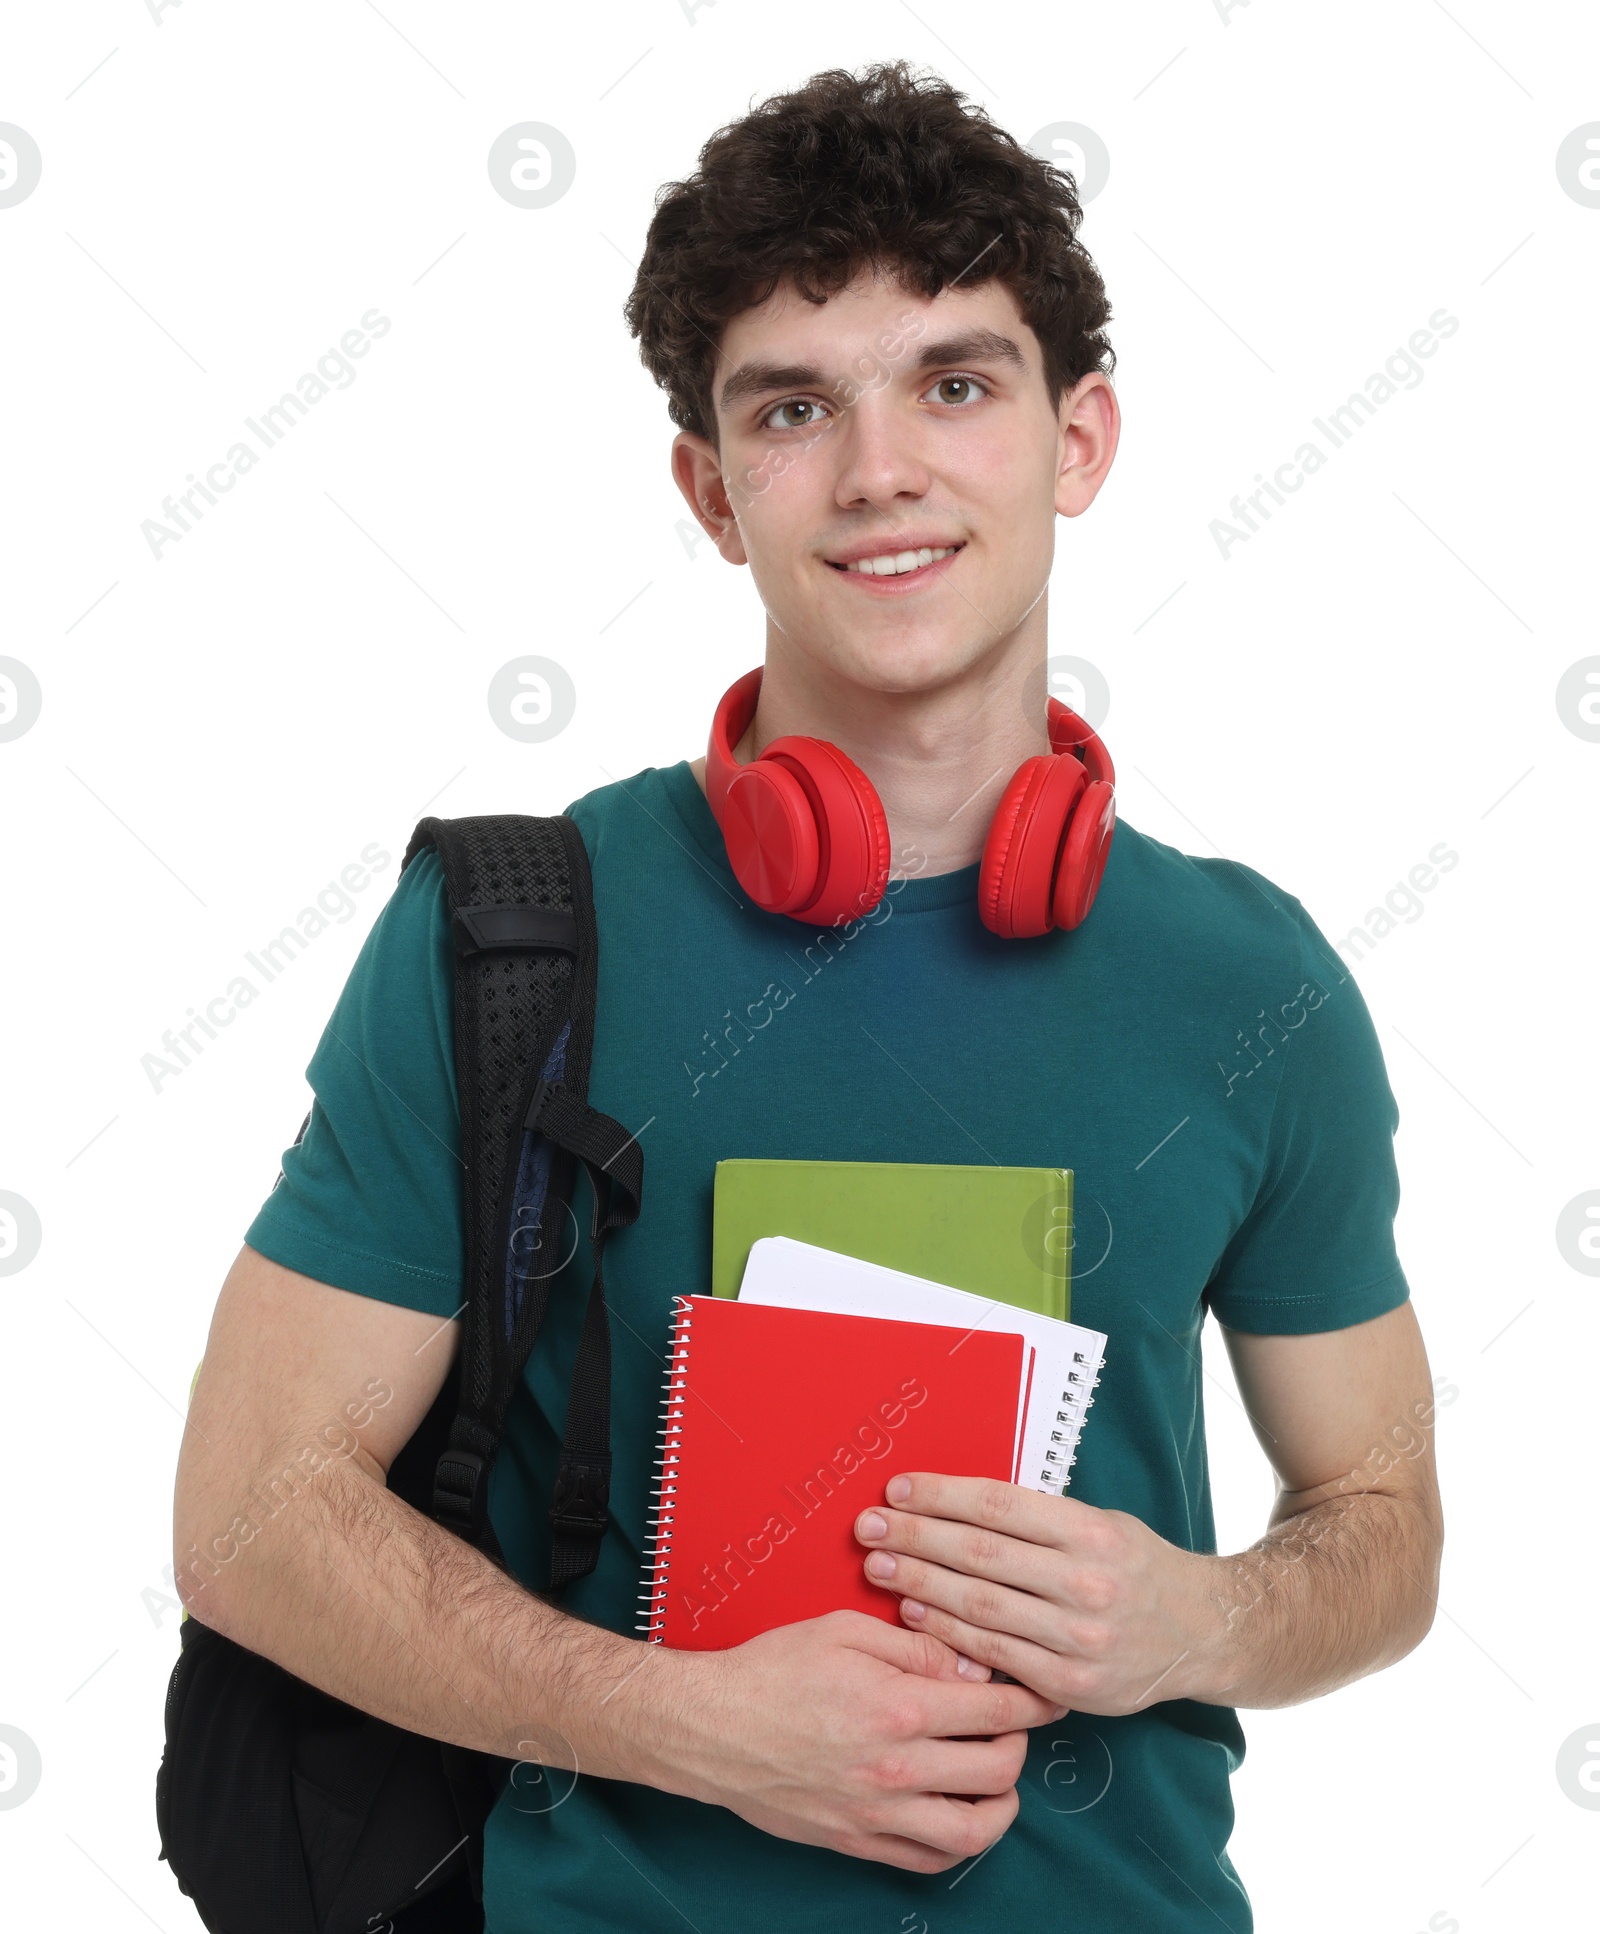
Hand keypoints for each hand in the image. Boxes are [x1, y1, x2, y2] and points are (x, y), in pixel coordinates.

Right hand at [652, 1609, 1064, 1871]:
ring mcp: (877, 1813)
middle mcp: (896, 1768)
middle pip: (998, 1769)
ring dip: (1002, 1804)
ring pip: (973, 1831)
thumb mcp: (846, 1631)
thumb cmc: (774, 1669)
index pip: (996, 1708)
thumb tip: (972, 1663)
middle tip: (1015, 1723)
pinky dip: (957, 1843)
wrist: (712, 1726)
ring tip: (999, 1776)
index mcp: (899, 1707)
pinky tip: (958, 1811)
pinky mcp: (857, 1841)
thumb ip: (917, 1646)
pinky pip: (926, 1859)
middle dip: (1021, 1742)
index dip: (1033, 1699)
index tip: (1047, 1692)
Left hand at [854, 1475, 1222, 1714]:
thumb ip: (1039, 1519)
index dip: (940, 1495)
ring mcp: (1077, 1638)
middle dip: (916, 1535)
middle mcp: (1085, 1582)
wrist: (1202, 1634)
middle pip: (979, 1553)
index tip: (897, 1489)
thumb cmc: (1138, 1567)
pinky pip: (994, 1655)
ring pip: (980, 1605)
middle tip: (868, 1526)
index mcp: (1090, 1531)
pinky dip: (948, 1633)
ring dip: (920, 1583)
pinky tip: (915, 1614)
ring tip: (880, 1565)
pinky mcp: (1069, 1683)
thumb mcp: (1102, 1522)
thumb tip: (957, 1502)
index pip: (998, 1505)